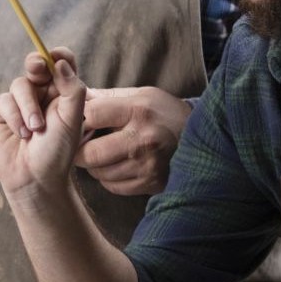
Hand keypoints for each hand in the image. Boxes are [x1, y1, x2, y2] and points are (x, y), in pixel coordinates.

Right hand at [0, 47, 88, 201]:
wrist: (36, 178)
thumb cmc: (58, 150)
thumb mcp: (72, 119)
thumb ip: (71, 88)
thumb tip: (60, 61)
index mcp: (61, 91)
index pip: (60, 63)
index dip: (58, 56)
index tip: (57, 57)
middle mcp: (40, 93)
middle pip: (36, 64)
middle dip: (36, 63)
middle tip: (38, 68)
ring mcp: (19, 101)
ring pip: (20, 84)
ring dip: (28, 107)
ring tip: (35, 130)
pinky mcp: (0, 112)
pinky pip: (4, 101)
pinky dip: (14, 117)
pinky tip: (21, 134)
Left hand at [76, 86, 192, 195]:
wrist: (204, 138)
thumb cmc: (166, 113)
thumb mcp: (143, 95)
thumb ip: (109, 97)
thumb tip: (76, 96)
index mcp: (138, 111)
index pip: (91, 115)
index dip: (80, 118)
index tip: (82, 121)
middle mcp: (143, 140)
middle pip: (91, 154)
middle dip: (80, 151)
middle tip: (82, 146)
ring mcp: (147, 166)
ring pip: (100, 173)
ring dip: (95, 166)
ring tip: (102, 155)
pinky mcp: (151, 183)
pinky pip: (114, 186)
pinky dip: (109, 178)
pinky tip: (118, 166)